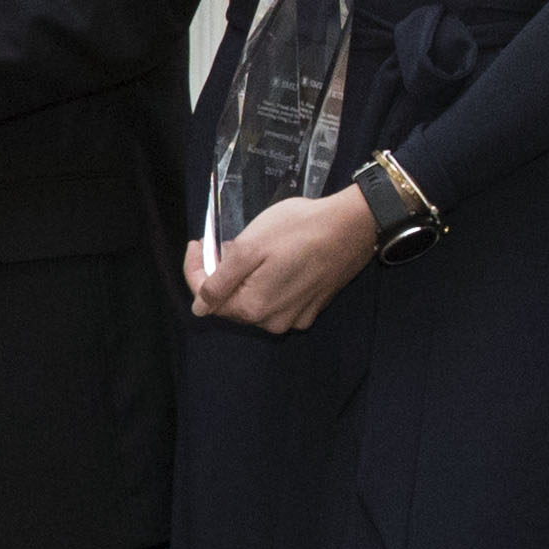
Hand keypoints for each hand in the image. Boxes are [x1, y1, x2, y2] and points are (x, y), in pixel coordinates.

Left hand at [187, 188, 381, 333]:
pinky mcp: (312, 309)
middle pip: (231, 302)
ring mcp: (294, 317)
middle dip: (222, 274)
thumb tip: (199, 308)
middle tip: (227, 242)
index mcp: (253, 308)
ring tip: (255, 249)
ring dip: (246, 278)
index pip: (206, 300)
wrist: (353, 227)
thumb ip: (220, 282)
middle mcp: (272, 322)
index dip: (195, 270)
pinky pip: (279, 301)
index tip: (198, 242)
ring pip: (255, 302)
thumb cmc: (298, 230)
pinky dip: (270, 283)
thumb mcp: (250, 247)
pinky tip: (278, 261)